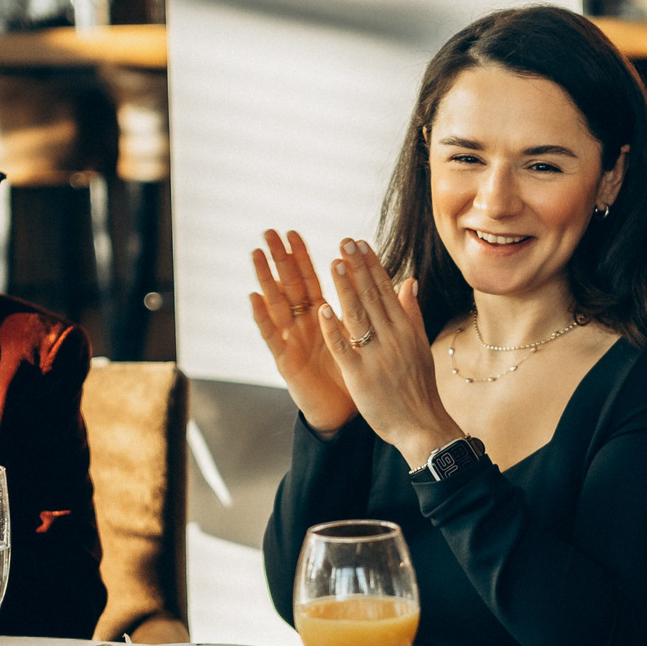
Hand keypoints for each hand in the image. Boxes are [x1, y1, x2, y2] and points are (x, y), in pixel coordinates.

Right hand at [249, 230, 356, 434]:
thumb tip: (392, 284)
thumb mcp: (363, 338)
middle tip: (268, 233)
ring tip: (256, 255)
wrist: (345, 413)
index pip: (309, 279)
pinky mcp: (286, 360)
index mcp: (321, 317)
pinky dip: (263, 316)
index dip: (301, 257)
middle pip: (289, 285)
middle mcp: (303, 325)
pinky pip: (272, 335)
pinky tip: (254, 297)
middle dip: (279, 259)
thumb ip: (368, 310)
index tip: (293, 233)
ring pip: (276, 304)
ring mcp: (292, 340)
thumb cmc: (353, 375)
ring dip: (266, 278)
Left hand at [314, 239, 461, 469]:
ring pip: (358, 316)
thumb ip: (411, 313)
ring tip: (335, 263)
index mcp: (406, 329)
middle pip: (372, 296)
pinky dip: (334, 328)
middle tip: (344, 241)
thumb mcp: (420, 346)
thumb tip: (409, 281)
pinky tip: (323, 309)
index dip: (371, 264)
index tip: (359, 242)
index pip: (386, 289)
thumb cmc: (419, 388)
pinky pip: (344, 348)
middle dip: (357, 267)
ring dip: (346, 288)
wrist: (422, 426)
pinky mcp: (361, 377)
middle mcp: (393, 338)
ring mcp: (377, 357)